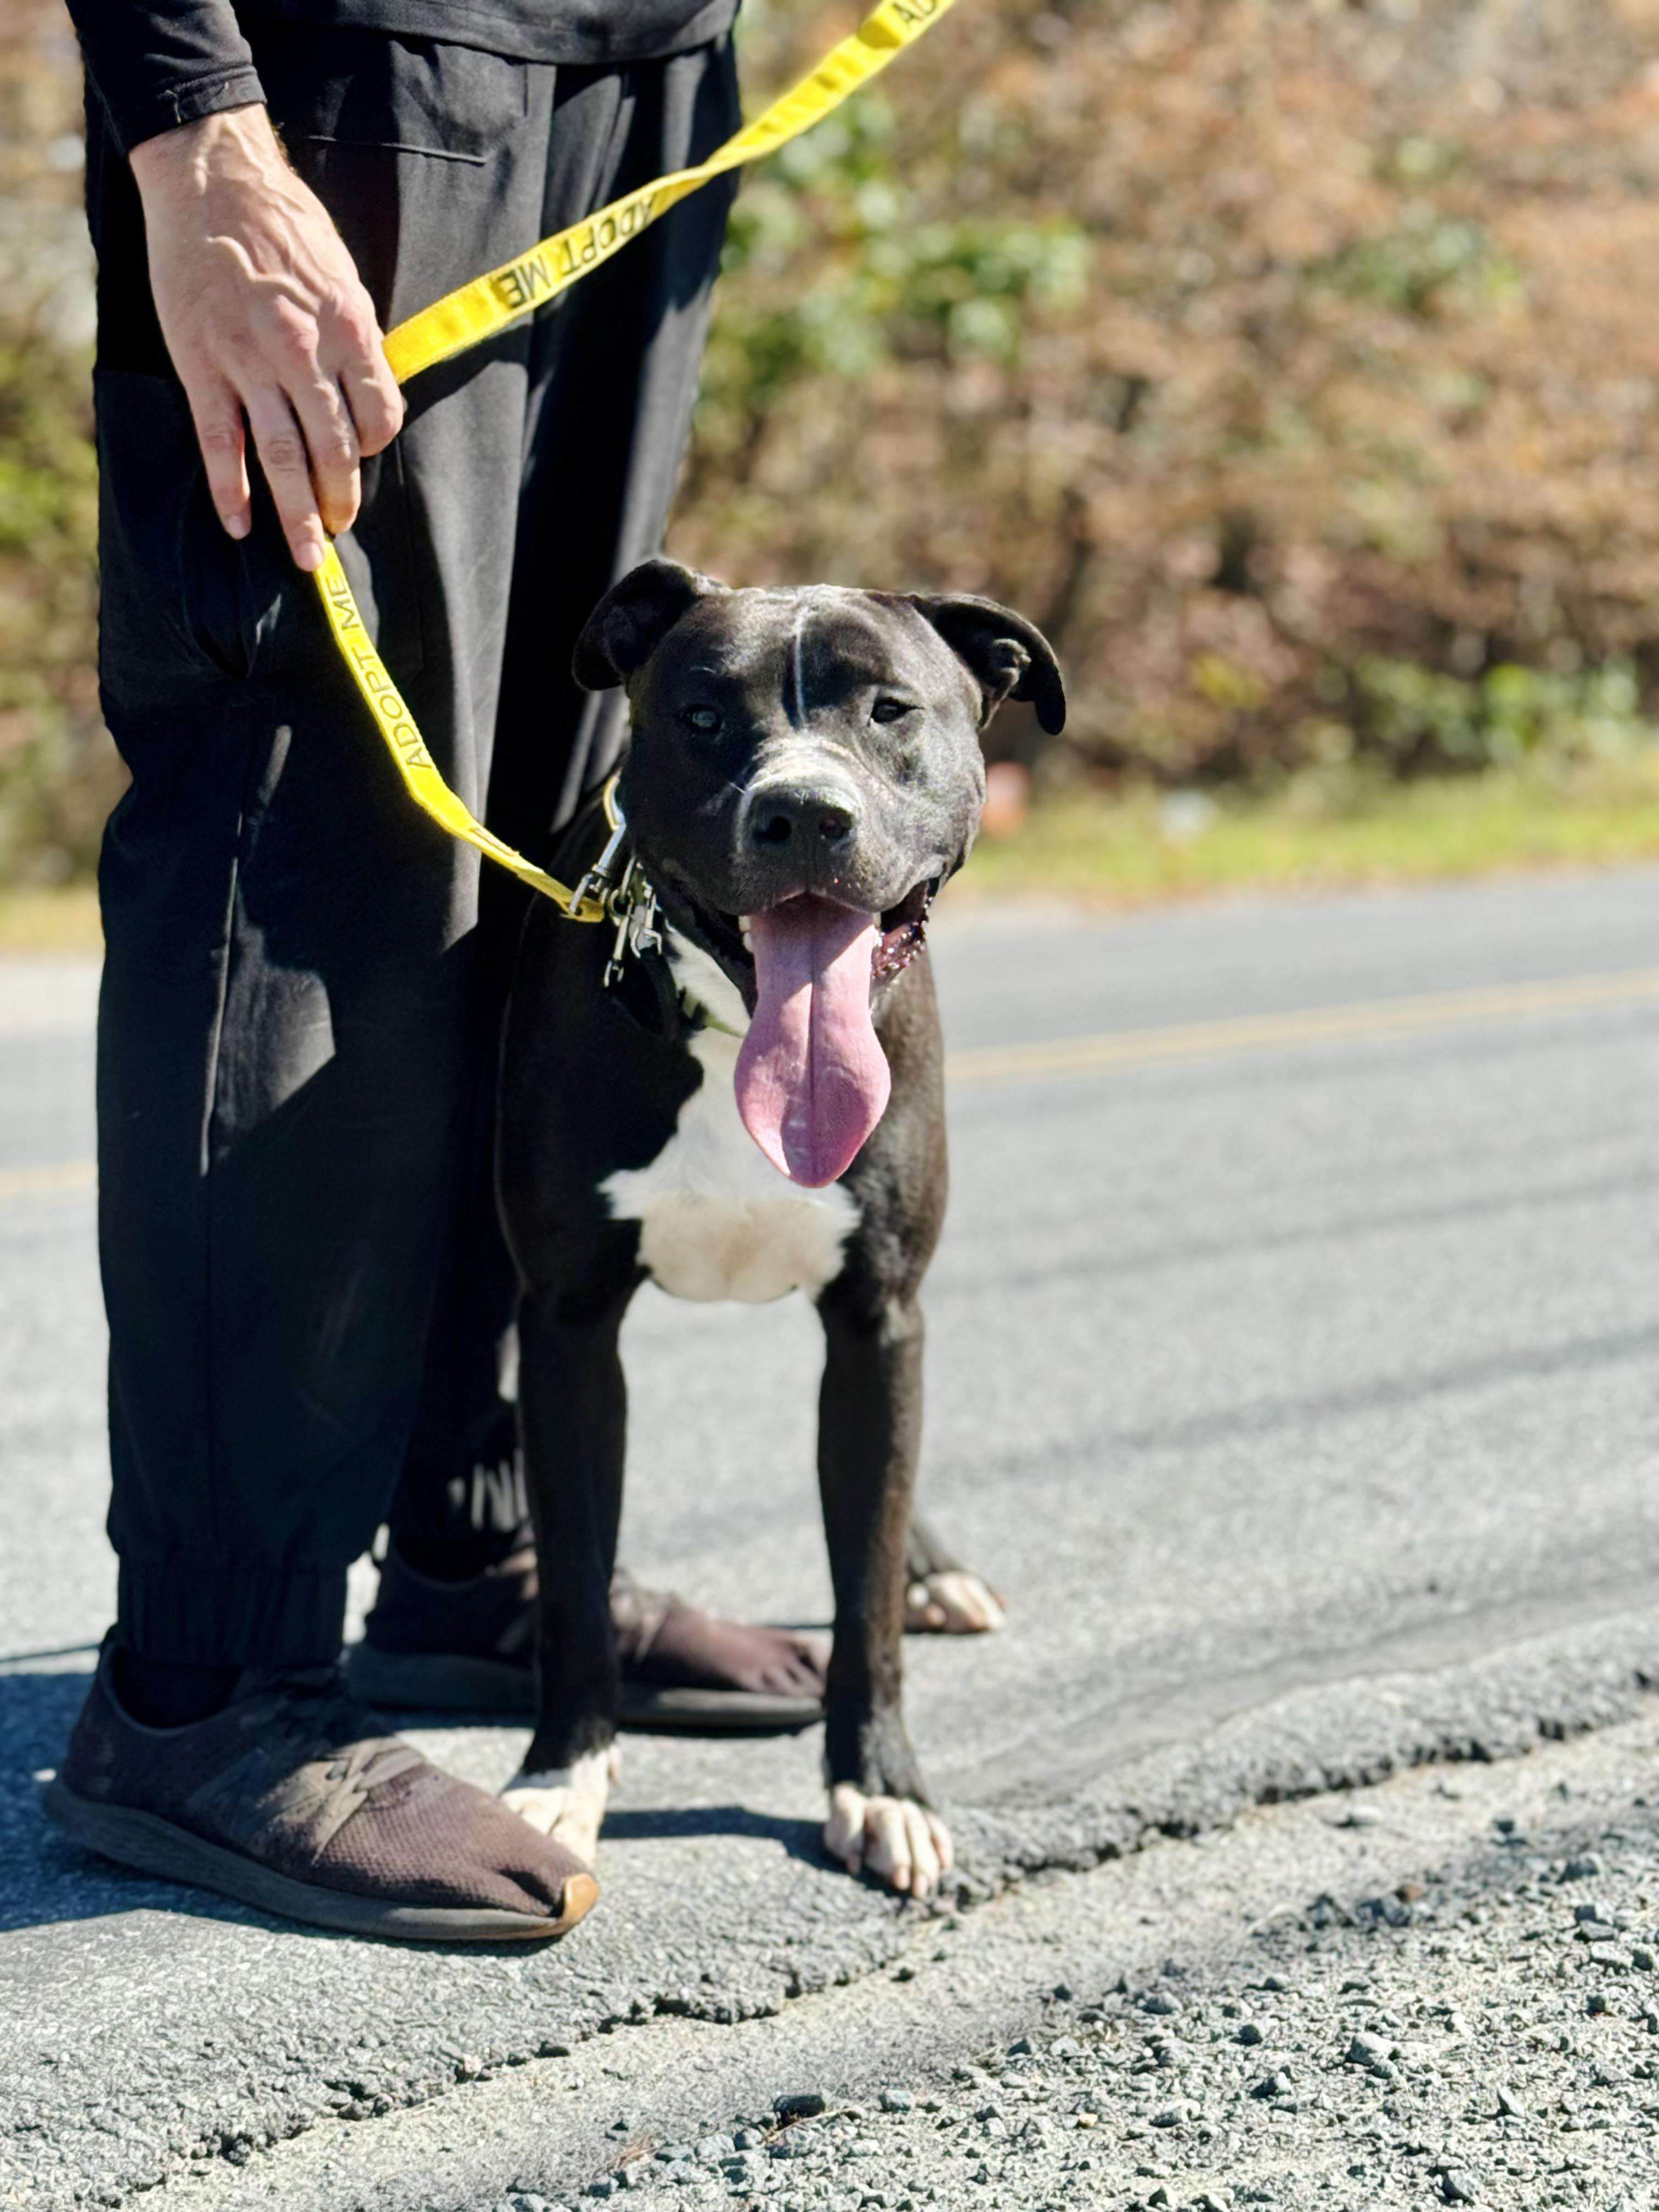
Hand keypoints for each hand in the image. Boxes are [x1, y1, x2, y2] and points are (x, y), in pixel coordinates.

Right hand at [129, 105, 404, 570]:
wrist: (213, 181)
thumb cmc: (285, 227)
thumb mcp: (341, 276)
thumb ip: (356, 340)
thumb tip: (367, 396)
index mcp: (348, 328)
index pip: (379, 415)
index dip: (373, 445)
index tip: (361, 454)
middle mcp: (303, 350)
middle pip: (333, 448)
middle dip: (340, 498)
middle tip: (338, 530)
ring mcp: (248, 360)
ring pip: (281, 456)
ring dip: (295, 514)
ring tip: (307, 556)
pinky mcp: (201, 364)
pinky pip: (221, 441)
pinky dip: (230, 488)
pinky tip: (238, 524)